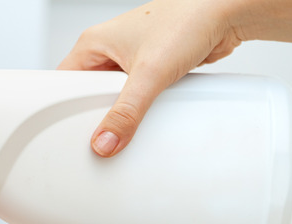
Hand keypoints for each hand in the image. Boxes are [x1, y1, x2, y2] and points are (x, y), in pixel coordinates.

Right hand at [59, 0, 243, 156]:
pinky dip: (140, 106)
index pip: (64, 82)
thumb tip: (106, 141)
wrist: (227, 14)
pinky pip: (134, 95)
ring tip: (127, 119)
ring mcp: (129, 58)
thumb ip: (126, 113)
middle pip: (87, 93)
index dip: (64, 108)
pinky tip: (146, 113)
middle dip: (96, 113)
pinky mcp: (150, 67)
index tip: (71, 130)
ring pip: (112, 96)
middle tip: (103, 129)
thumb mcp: (150, 74)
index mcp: (94, 42)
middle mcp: (109, 49)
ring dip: (121, 110)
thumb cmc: (188, 20)